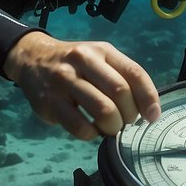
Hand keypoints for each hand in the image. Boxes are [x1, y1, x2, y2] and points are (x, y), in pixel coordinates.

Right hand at [3, 32, 161, 139]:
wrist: (33, 59)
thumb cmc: (75, 64)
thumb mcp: (99, 59)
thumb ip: (122, 78)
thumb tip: (148, 111)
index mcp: (102, 51)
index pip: (134, 73)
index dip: (148, 97)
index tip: (152, 116)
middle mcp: (84, 61)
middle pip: (120, 92)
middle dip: (130, 115)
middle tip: (125, 122)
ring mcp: (65, 80)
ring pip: (103, 110)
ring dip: (113, 127)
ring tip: (110, 128)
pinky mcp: (50, 102)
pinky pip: (80, 127)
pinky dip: (92, 134)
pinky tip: (91, 130)